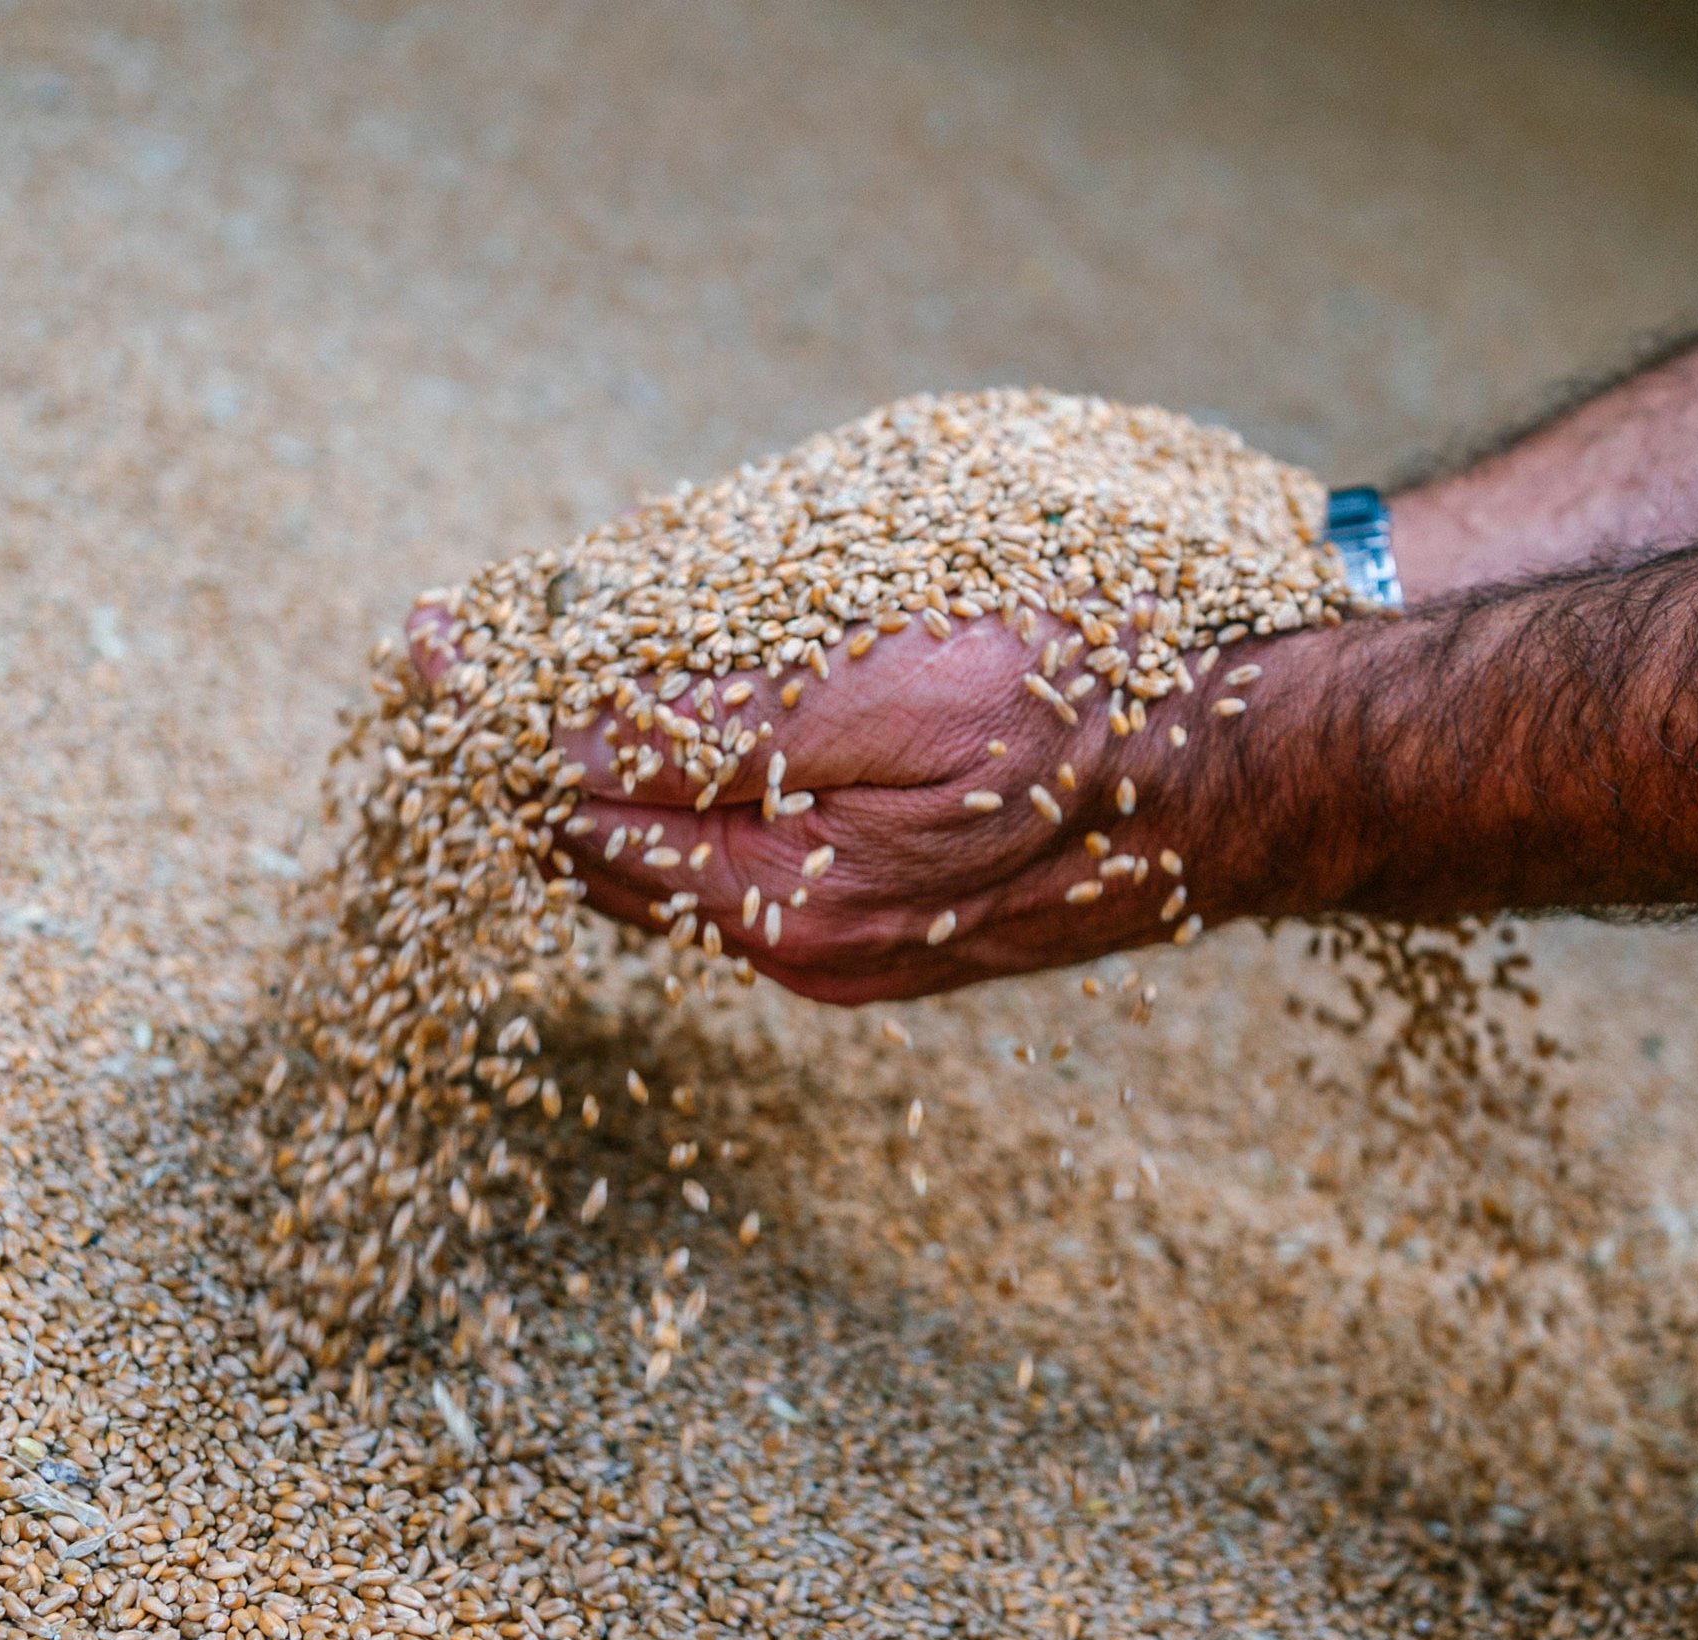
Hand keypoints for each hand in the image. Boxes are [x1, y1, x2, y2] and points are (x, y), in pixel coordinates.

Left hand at [407, 601, 1317, 1003]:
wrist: (1272, 765)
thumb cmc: (1095, 708)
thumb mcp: (880, 694)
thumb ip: (684, 716)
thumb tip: (507, 710)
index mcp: (782, 909)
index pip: (567, 816)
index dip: (489, 717)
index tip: (424, 635)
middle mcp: (803, 946)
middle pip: (601, 846)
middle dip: (527, 746)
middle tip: (459, 643)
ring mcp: (853, 933)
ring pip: (672, 842)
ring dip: (606, 756)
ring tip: (550, 663)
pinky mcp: (899, 902)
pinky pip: (747, 841)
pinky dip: (695, 769)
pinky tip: (693, 706)